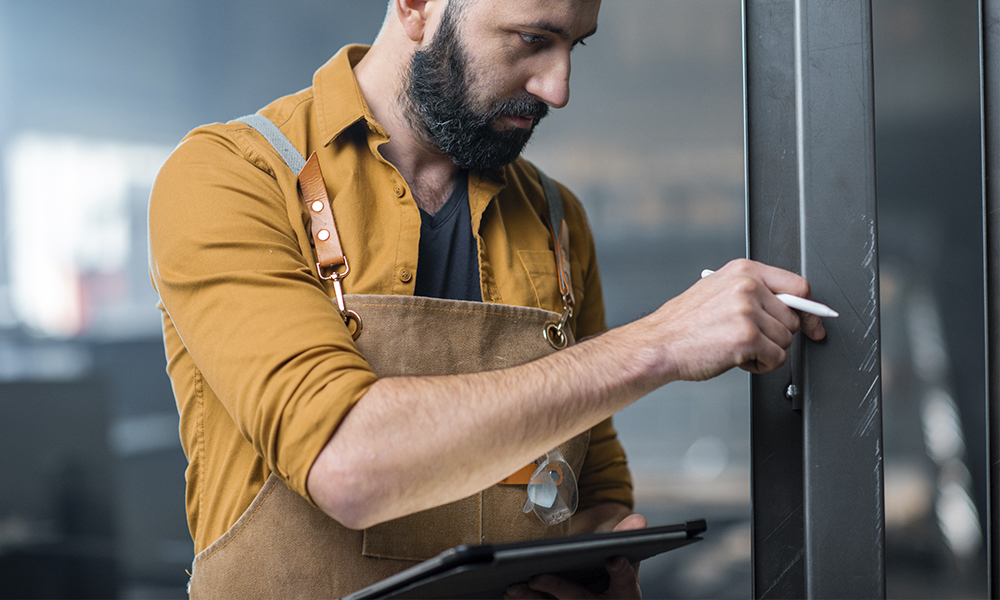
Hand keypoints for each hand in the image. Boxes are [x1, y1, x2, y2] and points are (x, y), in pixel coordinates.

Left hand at [504, 514, 646, 599]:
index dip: (621, 571)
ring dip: (533, 599)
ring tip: (514, 586)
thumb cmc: (611, 573)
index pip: (626, 581)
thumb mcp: (621, 556)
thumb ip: (624, 538)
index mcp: (625, 592)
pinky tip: (508, 591)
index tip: (614, 557)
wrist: (607, 597)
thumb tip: (639, 520)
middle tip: (536, 577)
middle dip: (557, 588)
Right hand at [642, 259, 825, 381]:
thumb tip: (792, 305)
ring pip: (786, 340)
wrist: (659, 344)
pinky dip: (761, 366)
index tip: (813, 323)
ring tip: (738, 347)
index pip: (798, 286)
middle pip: (793, 318)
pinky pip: (776, 358)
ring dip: (766, 352)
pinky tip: (739, 359)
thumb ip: (754, 292)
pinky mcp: (747, 338)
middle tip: (748, 338)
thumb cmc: (685, 323)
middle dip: (776, 335)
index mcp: (744, 271)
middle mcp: (748, 286)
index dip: (808, 309)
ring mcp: (748, 311)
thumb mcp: (718, 291)